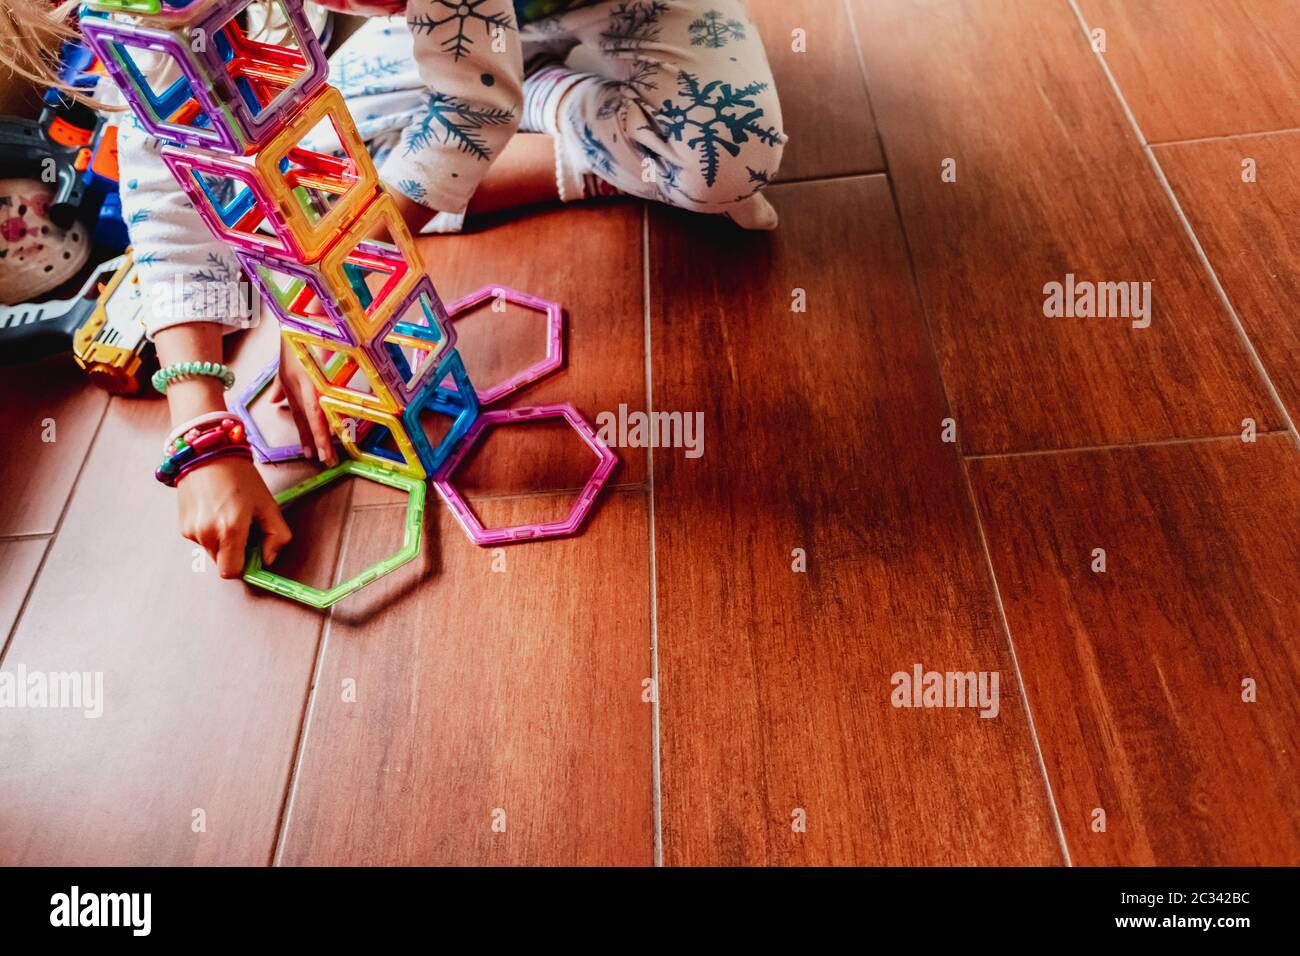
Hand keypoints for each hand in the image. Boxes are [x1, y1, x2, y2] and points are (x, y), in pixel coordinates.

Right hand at [177, 455, 293, 577]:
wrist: (208, 453)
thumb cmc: (241, 477)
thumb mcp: (268, 505)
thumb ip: (277, 536)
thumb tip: (268, 558)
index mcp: (229, 530)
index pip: (232, 572)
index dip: (245, 565)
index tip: (253, 551)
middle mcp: (206, 534)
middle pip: (222, 563)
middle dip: (235, 552)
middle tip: (245, 528)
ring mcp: (191, 531)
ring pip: (212, 551)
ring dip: (223, 541)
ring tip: (229, 514)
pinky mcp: (182, 526)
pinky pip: (201, 539)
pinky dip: (211, 532)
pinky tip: (216, 511)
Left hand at [270, 334, 336, 464]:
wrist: (302, 315)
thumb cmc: (298, 335)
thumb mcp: (283, 363)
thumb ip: (279, 385)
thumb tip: (274, 402)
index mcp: (294, 385)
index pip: (301, 416)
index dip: (306, 436)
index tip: (311, 453)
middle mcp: (299, 387)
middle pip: (308, 421)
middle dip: (316, 442)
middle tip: (323, 461)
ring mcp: (308, 383)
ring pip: (315, 417)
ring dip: (322, 437)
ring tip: (329, 455)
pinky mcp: (316, 377)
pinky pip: (322, 404)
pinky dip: (327, 419)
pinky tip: (334, 431)